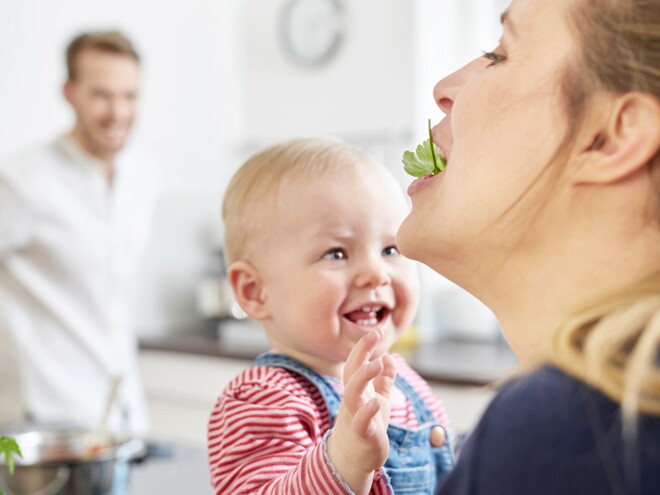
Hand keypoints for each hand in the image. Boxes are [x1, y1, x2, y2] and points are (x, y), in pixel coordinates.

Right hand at [327, 328, 396, 493]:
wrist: (354, 458)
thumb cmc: (366, 425)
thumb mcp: (379, 398)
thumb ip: (384, 379)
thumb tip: (390, 357)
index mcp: (357, 390)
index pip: (356, 363)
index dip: (364, 346)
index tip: (376, 331)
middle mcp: (352, 399)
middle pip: (351, 371)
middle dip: (361, 352)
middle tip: (374, 334)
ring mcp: (355, 416)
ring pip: (352, 393)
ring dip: (363, 377)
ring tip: (377, 363)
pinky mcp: (362, 434)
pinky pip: (361, 421)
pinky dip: (368, 410)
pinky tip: (377, 402)